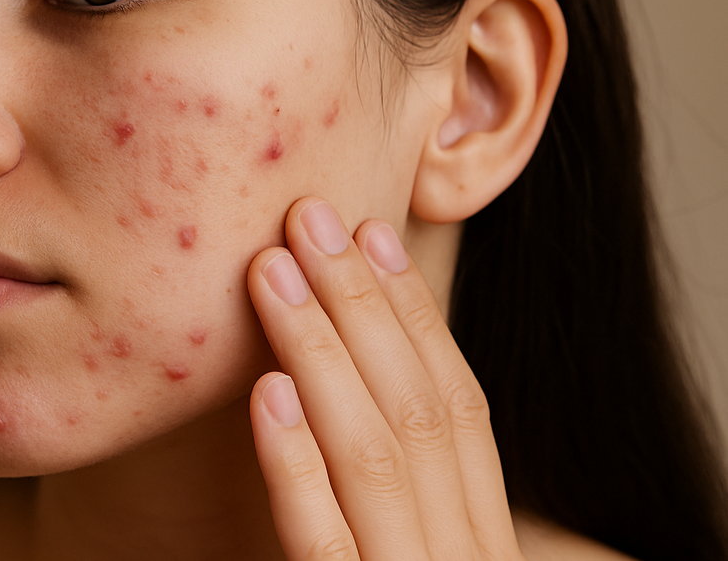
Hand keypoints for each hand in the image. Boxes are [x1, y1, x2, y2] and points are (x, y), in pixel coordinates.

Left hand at [247, 197, 524, 559]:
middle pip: (418, 410)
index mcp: (479, 535)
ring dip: (320, 350)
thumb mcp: (408, 549)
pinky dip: (297, 462)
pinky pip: (323, 541)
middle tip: (309, 219)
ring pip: (373, 455)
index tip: (371, 233)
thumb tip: (357, 367)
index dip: (416, 312)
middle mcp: (460, 557)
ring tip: (272, 270)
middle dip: (363, 303)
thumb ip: (394, 488)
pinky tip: (267, 393)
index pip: (459, 405)